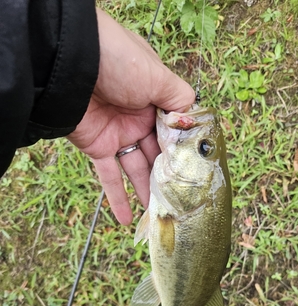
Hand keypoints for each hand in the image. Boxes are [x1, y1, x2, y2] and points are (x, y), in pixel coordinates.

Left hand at [68, 8, 194, 224]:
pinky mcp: (97, 147)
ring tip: (161, 217)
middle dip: (169, 177)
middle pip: (158, 154)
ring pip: (138, 169)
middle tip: (182, 202)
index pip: (174, 131)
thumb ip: (178, 100)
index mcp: (155, 99)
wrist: (70, 63)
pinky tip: (126, 221)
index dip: (184, 151)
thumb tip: (193, 118)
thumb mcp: (158, 76)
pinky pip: (109, 177)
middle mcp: (139, 118)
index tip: (196, 174)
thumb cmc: (119, 61)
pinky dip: (116, 199)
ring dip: (147, 193)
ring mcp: (118, 134)